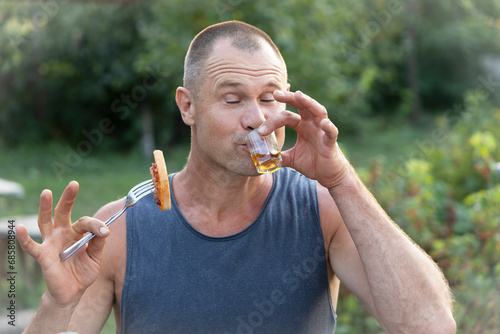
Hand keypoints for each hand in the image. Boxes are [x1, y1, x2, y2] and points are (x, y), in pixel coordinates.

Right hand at [16, 181, 109, 306]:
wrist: (72, 292)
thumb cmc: (83, 272)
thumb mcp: (96, 258)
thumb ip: (98, 244)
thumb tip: (104, 230)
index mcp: (77, 232)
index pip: (85, 222)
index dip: (96, 225)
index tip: (105, 231)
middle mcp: (63, 233)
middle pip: (63, 211)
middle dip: (68, 198)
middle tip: (74, 184)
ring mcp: (51, 242)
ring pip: (46, 221)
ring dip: (46, 207)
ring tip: (46, 193)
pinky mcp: (42, 255)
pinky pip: (31, 246)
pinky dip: (24, 238)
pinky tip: (20, 227)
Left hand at [259, 90, 350, 188]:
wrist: (329, 175)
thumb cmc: (313, 163)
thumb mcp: (291, 159)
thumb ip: (279, 156)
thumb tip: (263, 158)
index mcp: (302, 126)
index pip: (287, 116)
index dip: (273, 119)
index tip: (260, 129)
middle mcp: (312, 124)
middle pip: (302, 105)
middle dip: (289, 98)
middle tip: (276, 93)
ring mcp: (322, 131)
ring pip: (318, 111)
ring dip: (308, 102)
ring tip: (299, 95)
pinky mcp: (330, 142)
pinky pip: (331, 132)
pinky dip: (329, 127)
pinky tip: (324, 122)